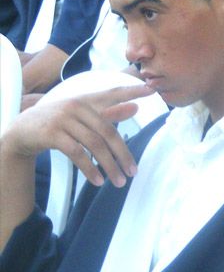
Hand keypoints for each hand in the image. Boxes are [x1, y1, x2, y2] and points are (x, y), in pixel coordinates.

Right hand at [1, 84, 151, 187]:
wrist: (22, 130)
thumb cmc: (60, 122)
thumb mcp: (84, 116)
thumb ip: (109, 113)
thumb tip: (135, 108)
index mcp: (88, 100)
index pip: (114, 92)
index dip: (133, 91)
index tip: (152, 90)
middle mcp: (78, 106)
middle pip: (109, 131)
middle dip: (123, 153)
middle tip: (134, 171)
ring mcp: (64, 119)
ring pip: (95, 144)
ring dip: (109, 165)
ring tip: (119, 181)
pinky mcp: (52, 134)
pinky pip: (77, 153)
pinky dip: (89, 168)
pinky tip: (98, 180)